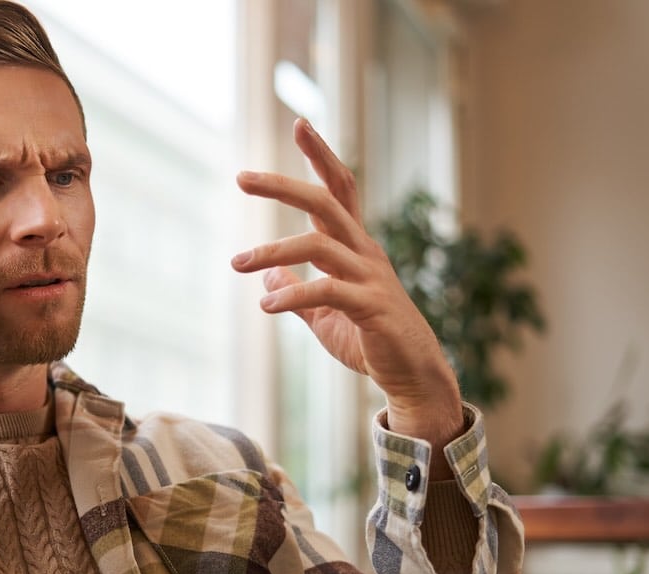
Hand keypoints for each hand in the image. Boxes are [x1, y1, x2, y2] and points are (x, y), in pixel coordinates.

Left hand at [231, 119, 462, 476]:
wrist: (411, 376)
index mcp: (355, 246)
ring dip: (272, 252)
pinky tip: (265, 306)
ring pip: (318, 245)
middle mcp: (365, 252)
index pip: (339, 189)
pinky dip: (293, 296)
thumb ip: (296, 293)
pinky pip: (327, 291)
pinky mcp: (371, 307)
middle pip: (325, 201)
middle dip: (283, 185)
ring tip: (237, 263)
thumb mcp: (324, 315)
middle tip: (241, 177)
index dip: (321, 155)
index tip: (299, 123)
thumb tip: (266, 279)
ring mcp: (371, 277)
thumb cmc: (371, 341)